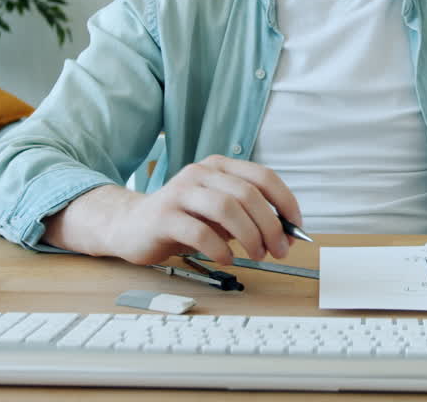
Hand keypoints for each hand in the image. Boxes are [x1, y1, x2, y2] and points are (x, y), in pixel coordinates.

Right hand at [69, 155, 302, 266]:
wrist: (130, 226)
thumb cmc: (182, 221)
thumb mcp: (219, 214)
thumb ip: (247, 217)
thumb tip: (284, 233)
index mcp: (219, 167)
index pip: (263, 176)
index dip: (285, 202)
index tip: (296, 227)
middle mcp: (201, 173)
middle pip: (247, 194)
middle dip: (270, 225)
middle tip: (279, 249)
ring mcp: (180, 192)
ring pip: (226, 207)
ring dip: (249, 235)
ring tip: (257, 256)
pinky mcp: (163, 215)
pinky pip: (199, 231)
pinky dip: (219, 248)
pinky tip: (226, 259)